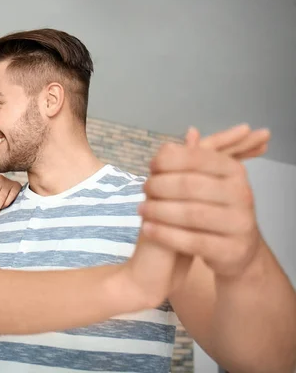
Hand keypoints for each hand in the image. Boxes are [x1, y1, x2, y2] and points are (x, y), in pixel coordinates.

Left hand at [140, 127, 263, 277]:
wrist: (237, 250)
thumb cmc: (214, 208)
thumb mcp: (208, 180)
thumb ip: (195, 159)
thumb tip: (189, 132)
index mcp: (234, 171)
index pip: (197, 158)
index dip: (169, 160)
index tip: (151, 166)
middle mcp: (241, 195)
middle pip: (190, 185)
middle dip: (160, 185)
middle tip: (143, 188)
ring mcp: (239, 224)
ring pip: (191, 214)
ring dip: (159, 210)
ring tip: (141, 208)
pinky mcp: (230, 249)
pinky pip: (192, 241)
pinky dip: (165, 234)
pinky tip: (147, 229)